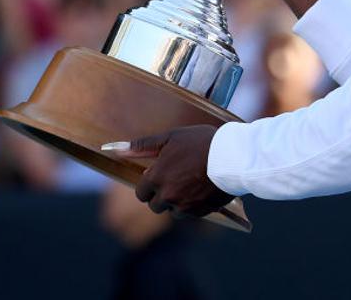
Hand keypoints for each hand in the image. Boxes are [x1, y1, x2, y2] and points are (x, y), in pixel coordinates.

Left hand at [116, 125, 233, 217]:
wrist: (234, 156)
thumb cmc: (202, 142)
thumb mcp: (171, 137)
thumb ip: (143, 146)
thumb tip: (116, 149)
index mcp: (157, 178)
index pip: (141, 192)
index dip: (149, 184)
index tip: (159, 176)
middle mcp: (168, 196)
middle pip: (155, 205)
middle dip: (162, 194)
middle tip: (176, 179)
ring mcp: (185, 206)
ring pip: (173, 211)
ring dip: (178, 201)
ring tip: (192, 183)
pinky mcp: (201, 212)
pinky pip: (191, 214)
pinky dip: (194, 205)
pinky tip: (203, 189)